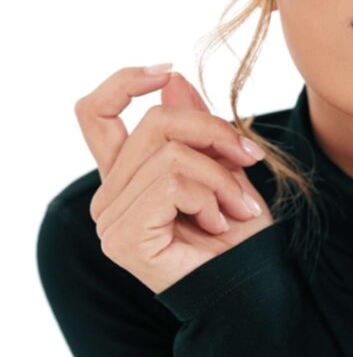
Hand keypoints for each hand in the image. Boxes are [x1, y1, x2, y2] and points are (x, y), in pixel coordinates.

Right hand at [75, 65, 273, 294]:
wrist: (253, 286)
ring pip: (169, 153)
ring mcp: (111, 217)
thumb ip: (194, 127)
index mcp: (126, 174)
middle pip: (154, 121)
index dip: (124, 82)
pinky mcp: (124, 235)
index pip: (95, 113)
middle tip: (251, 159)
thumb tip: (172, 78)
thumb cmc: (240, 234)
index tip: (166, 69)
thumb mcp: (224, 165)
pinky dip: (209, 196)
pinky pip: (170, 183)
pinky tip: (220, 223)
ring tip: (240, 206)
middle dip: (214, 132)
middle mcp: (109, 194)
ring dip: (221, 176)